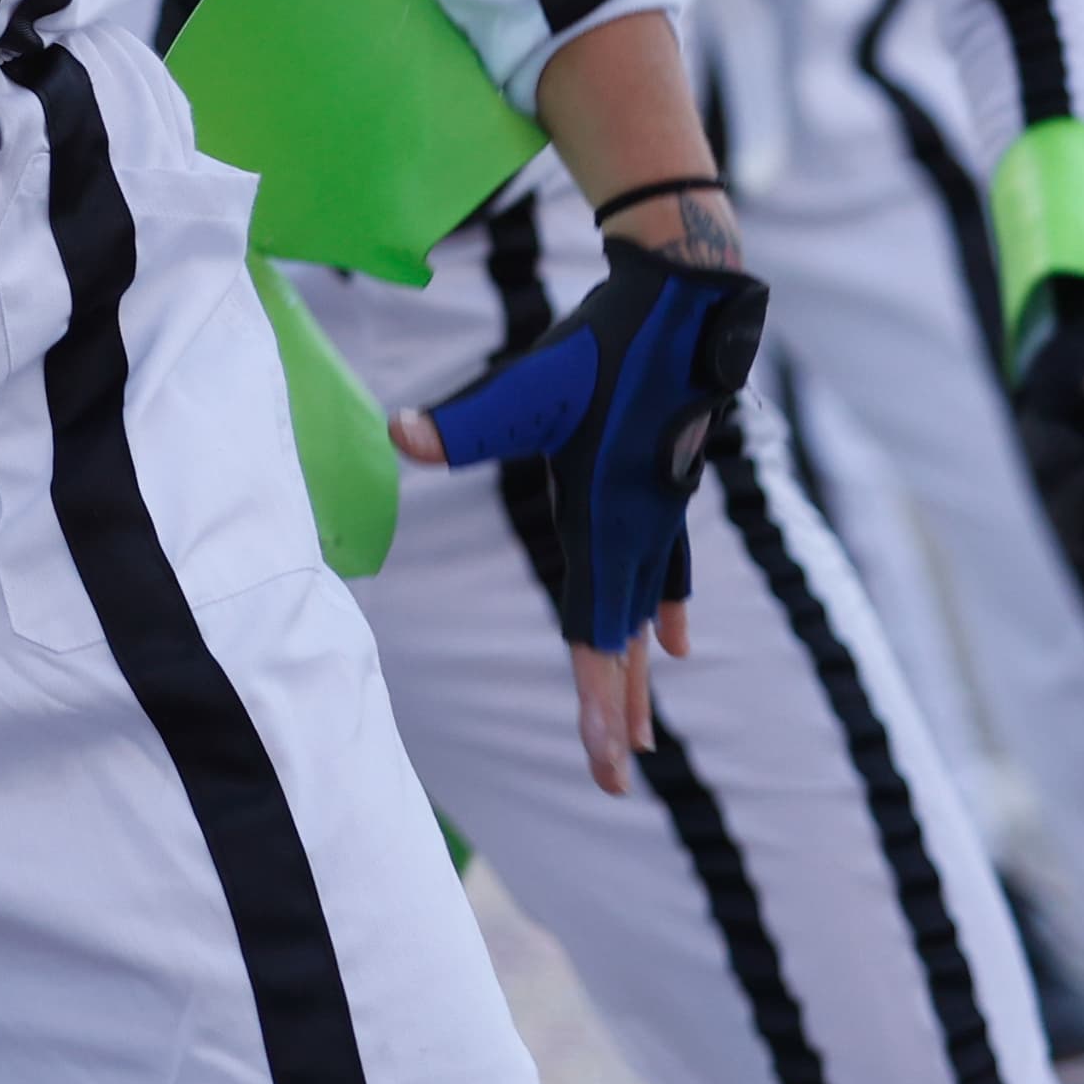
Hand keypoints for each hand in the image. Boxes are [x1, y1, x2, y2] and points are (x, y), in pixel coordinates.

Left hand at [400, 233, 768, 795]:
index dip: (595, 697)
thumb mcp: (524, 384)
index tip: (608, 763)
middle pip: (623, 639)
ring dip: (638, 675)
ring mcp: (661, 514)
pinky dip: (670, 609)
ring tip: (643, 738)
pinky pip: (672, 570)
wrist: (684, 303)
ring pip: (648, 613)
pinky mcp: (667, 489)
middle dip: (615, 711)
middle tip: (618, 780)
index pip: (596, 629)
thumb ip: (463, 422)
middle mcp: (640, 531)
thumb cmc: (600, 346)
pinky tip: (680, 646)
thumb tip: (398, 435)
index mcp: (606, 521)